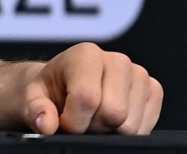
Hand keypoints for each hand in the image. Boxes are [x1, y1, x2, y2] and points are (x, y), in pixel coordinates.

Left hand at [24, 43, 161, 134]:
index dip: (73, 121)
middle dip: (93, 126)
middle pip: (113, 114)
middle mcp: (116, 60)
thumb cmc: (49, 91)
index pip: (87, 98)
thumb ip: (36, 109)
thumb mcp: (32, 98)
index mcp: (85, 54)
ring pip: (131, 124)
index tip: (63, 121)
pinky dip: (128, 131)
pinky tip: (111, 120)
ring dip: (111, 130)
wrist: (63, 87)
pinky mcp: (153, 90)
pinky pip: (147, 125)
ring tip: (94, 118)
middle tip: (81, 119)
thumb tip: (46, 123)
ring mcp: (138, 75)